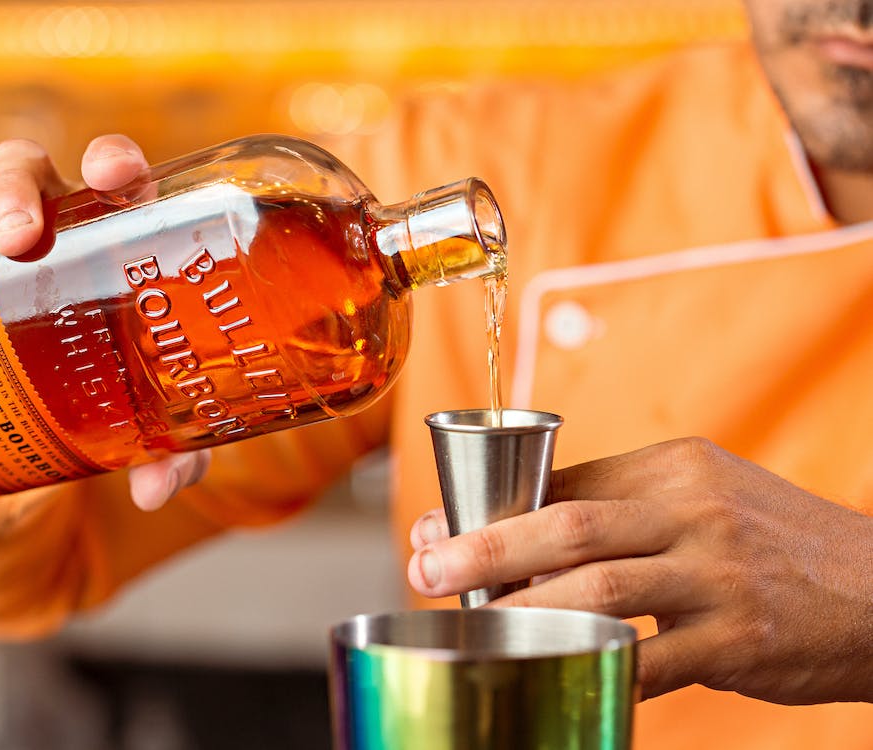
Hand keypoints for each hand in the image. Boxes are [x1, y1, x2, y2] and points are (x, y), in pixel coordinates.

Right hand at [0, 135, 209, 508]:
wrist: (4, 443)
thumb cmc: (89, 410)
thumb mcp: (135, 432)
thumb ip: (164, 452)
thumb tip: (154, 490)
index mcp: (105, 240)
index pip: (113, 178)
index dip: (113, 160)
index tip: (113, 173)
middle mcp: (43, 225)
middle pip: (25, 169)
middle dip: (17, 189)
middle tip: (17, 241)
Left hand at [407, 437, 872, 704]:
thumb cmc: (775, 542)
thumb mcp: (706, 496)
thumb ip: (625, 507)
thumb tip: (523, 531)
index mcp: (674, 466)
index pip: (562, 482)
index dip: (489, 510)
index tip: (435, 530)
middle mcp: (693, 510)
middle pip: (567, 525)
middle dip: (483, 548)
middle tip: (424, 569)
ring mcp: (719, 575)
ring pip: (597, 590)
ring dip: (520, 609)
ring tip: (472, 623)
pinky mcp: (740, 639)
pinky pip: (649, 661)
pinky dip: (594, 667)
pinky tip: (554, 672)